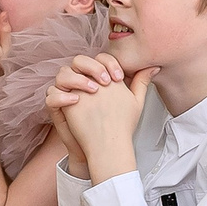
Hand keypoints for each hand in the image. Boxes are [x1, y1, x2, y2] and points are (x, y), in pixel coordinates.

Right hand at [48, 55, 152, 182]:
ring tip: (93, 91)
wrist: (103, 148)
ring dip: (77, 79)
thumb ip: (140, 83)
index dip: (108, 63)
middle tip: (107, 82)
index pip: (98, 58)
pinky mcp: (57, 108)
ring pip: (62, 74)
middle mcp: (80, 81)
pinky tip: (76, 100)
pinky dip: (61, 96)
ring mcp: (66, 93)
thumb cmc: (116, 123)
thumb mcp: (133, 102)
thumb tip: (155, 66)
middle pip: (78, 61)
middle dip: (92, 67)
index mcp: (96, 76)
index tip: (120, 77)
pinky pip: (51, 96)